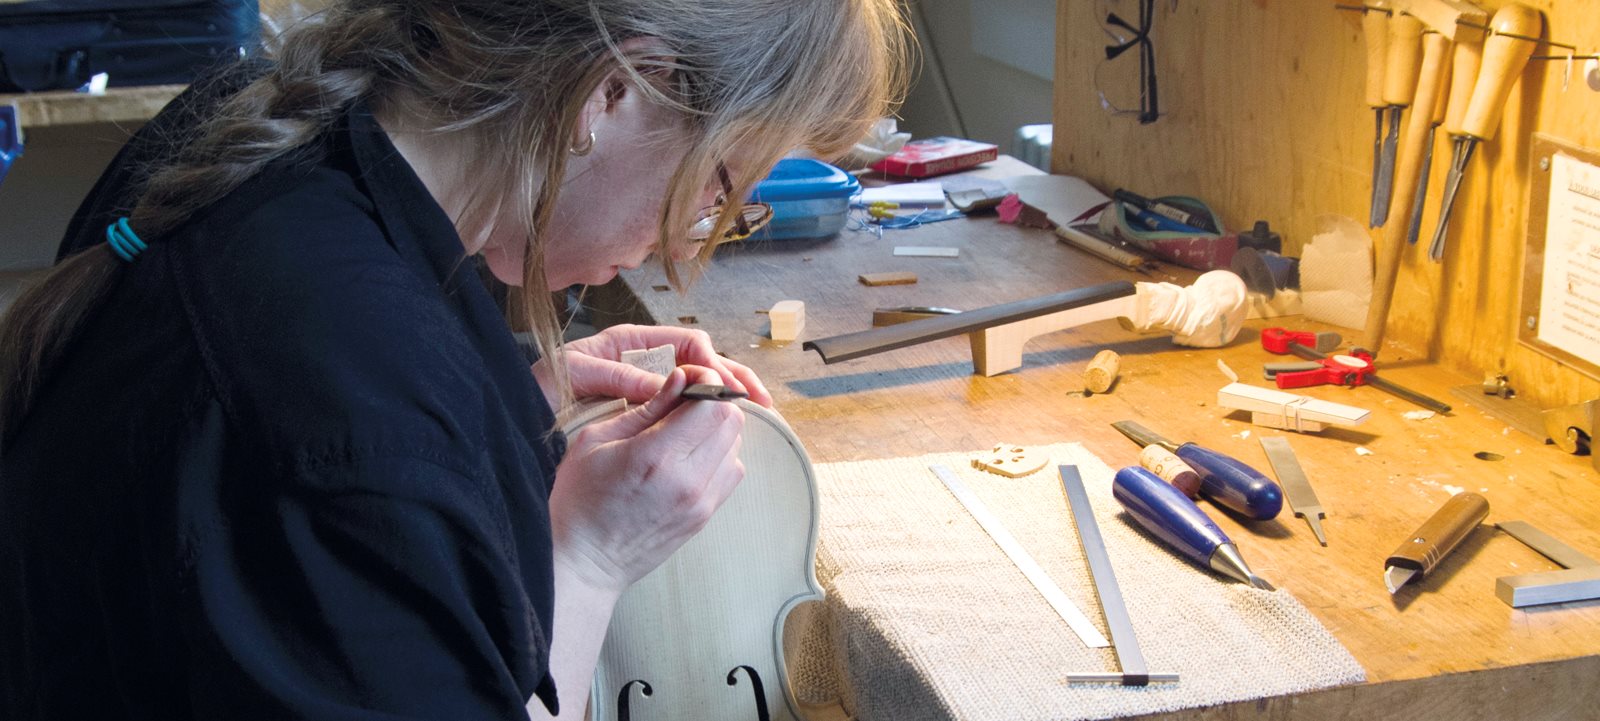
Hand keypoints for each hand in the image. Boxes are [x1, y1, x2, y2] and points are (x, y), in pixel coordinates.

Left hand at [531, 325, 772, 410]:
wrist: (518, 417)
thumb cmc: (539, 389)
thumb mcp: (575, 377)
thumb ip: (618, 377)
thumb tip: (669, 385)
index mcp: (631, 343)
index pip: (688, 343)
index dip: (712, 364)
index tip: (725, 388)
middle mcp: (645, 359)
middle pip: (704, 361)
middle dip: (735, 378)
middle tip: (760, 402)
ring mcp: (648, 384)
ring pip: (701, 386)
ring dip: (729, 399)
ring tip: (755, 416)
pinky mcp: (647, 410)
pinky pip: (688, 410)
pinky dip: (710, 419)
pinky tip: (724, 435)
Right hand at [548, 366, 745, 594]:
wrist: (585, 562)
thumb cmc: (579, 499)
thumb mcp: (597, 441)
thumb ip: (646, 408)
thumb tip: (680, 378)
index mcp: (656, 455)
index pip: (713, 404)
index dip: (707, 383)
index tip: (690, 381)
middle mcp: (688, 480)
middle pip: (732, 422)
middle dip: (713, 403)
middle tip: (686, 404)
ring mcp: (701, 502)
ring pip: (737, 447)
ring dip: (717, 431)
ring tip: (684, 434)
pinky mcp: (705, 517)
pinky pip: (732, 473)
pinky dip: (719, 457)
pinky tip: (689, 458)